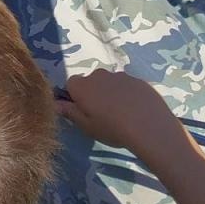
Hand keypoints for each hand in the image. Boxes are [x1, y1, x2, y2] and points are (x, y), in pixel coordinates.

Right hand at [57, 68, 185, 154]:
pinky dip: (128, 94)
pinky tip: (136, 110)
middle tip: (103, 114)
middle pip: (91, 81)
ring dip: (111, 93)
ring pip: (110, 83)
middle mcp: (99, 75)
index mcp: (82, 86)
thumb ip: (70, 112)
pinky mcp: (138, 80)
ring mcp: (120, 76)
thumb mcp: (87, 126)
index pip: (70, 84)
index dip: (75, 97)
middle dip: (94, 93)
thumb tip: (55, 103)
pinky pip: (127, 85)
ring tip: (122, 113)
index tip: (83, 111)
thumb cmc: (112, 128)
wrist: (149, 126)